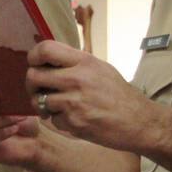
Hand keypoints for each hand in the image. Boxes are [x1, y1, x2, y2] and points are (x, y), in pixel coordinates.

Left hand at [26, 40, 158, 152]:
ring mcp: (74, 102)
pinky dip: (58, 120)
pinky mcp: (73, 122)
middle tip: (39, 90)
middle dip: (31, 85)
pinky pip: (52, 119)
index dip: (33, 57)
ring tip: (58, 106)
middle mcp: (77, 79)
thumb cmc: (119, 95)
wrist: (139, 122)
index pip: (45, 49)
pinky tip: (74, 118)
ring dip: (44, 105)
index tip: (34, 64)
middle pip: (33, 76)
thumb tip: (47, 58)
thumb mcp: (100, 69)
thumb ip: (74, 63)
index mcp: (84, 61)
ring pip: (38, 100)